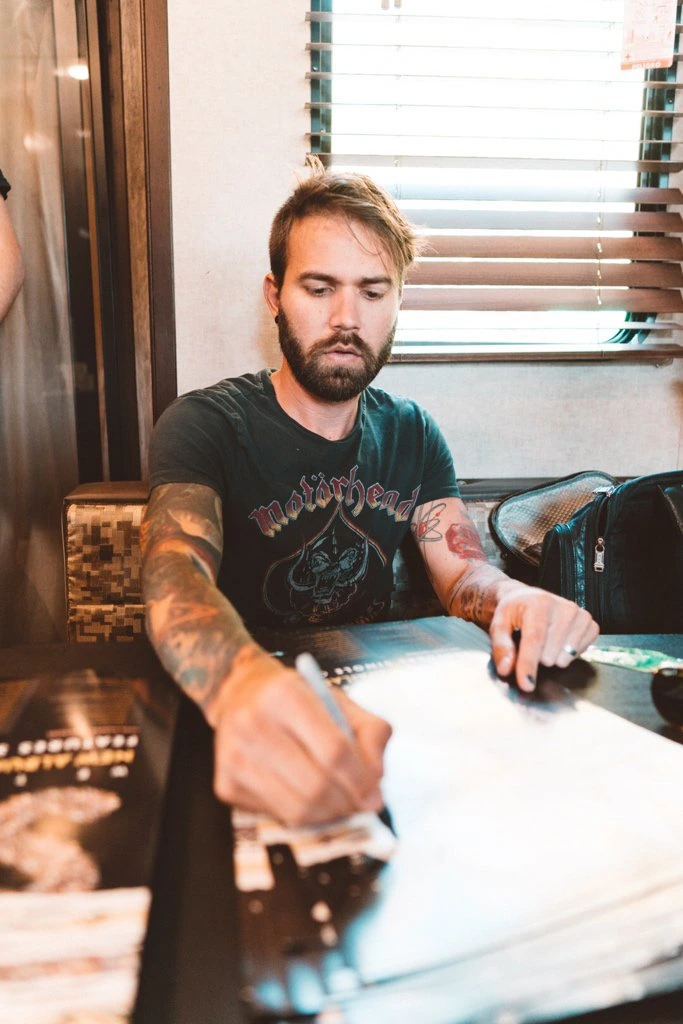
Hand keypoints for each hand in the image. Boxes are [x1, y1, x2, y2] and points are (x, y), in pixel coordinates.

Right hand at [206, 647, 391, 826]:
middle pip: (316, 785)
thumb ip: (370, 732)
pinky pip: (278, 815)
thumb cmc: (298, 699)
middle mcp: (252, 724)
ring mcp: (234, 757)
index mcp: (284, 694)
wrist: (239, 694)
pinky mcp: (225, 784)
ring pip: (298, 809)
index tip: (376, 795)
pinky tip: (309, 797)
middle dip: (348, 802)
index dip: (361, 779)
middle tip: (361, 803)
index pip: (334, 751)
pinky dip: (304, 815)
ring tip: (340, 802)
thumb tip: (377, 780)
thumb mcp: (338, 700)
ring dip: (329, 814)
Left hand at [488, 585, 598, 692]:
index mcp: (539, 604)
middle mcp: (564, 608)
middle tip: (530, 642)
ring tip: (544, 640)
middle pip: (549, 654)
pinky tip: (559, 642)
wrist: (529, 598)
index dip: (529, 664)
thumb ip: (500, 646)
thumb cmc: (514, 612)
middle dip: (536, 658)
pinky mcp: (591, 625)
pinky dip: (567, 654)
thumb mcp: (498, 624)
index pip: (535, 640)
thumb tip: (506, 668)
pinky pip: (579, 654)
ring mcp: (580, 616)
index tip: (526, 684)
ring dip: (551, 656)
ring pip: (564, 658)